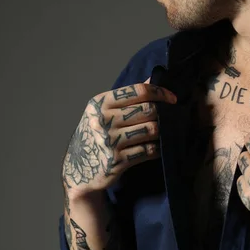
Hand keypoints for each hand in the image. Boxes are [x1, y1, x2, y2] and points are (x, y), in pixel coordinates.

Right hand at [62, 82, 176, 197]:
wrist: (77, 171)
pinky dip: (158, 148)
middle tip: (170, 117)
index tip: (172, 98)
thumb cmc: (93, 137)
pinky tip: (159, 147)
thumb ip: (126, 97)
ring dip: (162, 131)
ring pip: (150, 130)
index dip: (160, 92)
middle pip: (146, 110)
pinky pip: (147, 150)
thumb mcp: (101, 113)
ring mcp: (110, 141)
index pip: (138, 91)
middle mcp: (103, 120)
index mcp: (100, 103)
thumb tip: (152, 78)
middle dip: (162, 113)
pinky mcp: (117, 161)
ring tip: (164, 132)